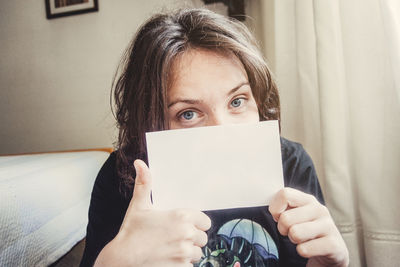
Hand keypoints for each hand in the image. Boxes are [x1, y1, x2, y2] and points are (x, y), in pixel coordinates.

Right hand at [94, 160, 210, 266]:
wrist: (121, 260)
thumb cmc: (130, 232)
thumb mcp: (139, 205)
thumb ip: (144, 183)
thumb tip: (139, 163)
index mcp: (181, 217)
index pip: (205, 221)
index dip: (196, 224)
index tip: (185, 226)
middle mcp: (186, 235)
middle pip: (203, 238)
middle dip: (192, 239)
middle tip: (175, 238)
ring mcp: (184, 254)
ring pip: (197, 253)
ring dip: (188, 253)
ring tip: (171, 249)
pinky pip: (190, 266)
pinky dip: (182, 264)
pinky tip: (169, 260)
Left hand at [269, 188, 348, 266]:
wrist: (332, 249)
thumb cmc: (307, 229)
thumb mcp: (296, 214)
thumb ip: (283, 206)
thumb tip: (269, 205)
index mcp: (308, 199)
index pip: (284, 194)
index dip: (275, 209)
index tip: (278, 217)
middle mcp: (319, 209)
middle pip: (285, 218)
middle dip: (283, 229)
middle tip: (290, 231)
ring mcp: (328, 226)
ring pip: (294, 233)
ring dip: (293, 240)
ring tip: (301, 239)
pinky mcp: (333, 244)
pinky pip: (304, 249)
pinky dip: (302, 251)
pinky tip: (310, 248)